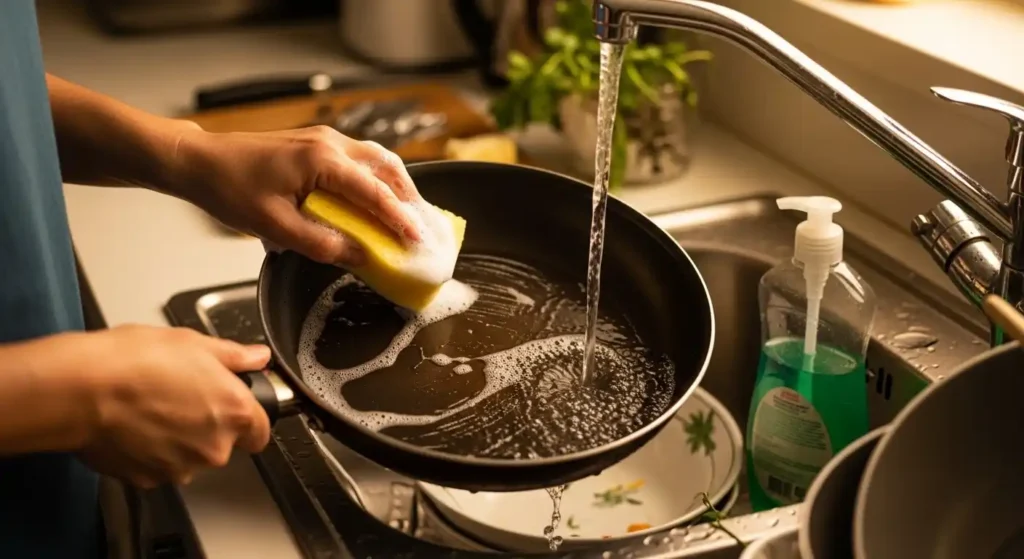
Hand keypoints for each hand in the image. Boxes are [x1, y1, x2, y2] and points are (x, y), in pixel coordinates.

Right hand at [65, 325, 271, 487]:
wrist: (81, 390)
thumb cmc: (133, 362)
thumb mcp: (193, 343)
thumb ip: (233, 356)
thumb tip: (256, 357)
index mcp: (234, 412)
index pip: (262, 432)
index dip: (249, 419)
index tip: (234, 408)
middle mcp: (214, 447)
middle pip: (224, 444)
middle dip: (207, 426)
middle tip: (180, 397)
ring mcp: (181, 467)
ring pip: (190, 457)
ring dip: (178, 440)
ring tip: (152, 409)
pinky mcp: (148, 479)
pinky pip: (158, 467)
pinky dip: (150, 451)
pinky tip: (134, 426)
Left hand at [172, 125, 422, 265]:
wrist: (199, 161)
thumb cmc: (229, 189)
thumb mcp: (274, 227)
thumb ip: (322, 243)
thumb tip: (361, 257)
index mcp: (322, 161)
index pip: (375, 193)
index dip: (401, 220)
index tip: (418, 241)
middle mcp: (330, 143)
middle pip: (387, 168)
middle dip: (409, 199)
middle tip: (422, 228)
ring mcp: (324, 139)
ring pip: (376, 159)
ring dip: (396, 186)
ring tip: (407, 215)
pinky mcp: (316, 143)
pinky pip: (360, 159)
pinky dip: (377, 179)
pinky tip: (377, 198)